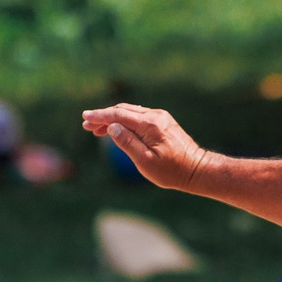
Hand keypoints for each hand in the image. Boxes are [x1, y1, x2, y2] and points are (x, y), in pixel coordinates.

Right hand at [80, 103, 211, 192]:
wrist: (197, 169)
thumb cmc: (171, 171)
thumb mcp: (145, 162)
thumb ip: (127, 143)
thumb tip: (112, 127)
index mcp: (150, 124)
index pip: (119, 115)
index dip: (100, 116)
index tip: (85, 117)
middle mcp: (155, 116)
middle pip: (123, 111)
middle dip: (104, 117)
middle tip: (87, 125)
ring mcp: (160, 117)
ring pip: (131, 112)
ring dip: (113, 118)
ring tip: (98, 129)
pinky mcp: (163, 122)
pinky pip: (139, 116)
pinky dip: (125, 120)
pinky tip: (117, 127)